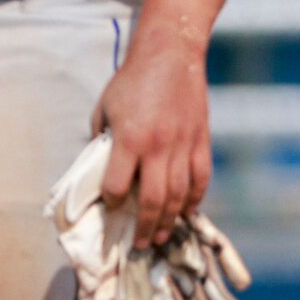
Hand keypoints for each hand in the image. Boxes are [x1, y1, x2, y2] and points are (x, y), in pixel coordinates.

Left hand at [91, 42, 210, 247]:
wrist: (170, 54)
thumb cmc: (131, 80)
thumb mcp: (105, 108)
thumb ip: (102, 140)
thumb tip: (99, 169)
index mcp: (130, 139)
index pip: (119, 185)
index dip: (113, 202)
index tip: (111, 209)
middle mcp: (158, 146)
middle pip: (154, 199)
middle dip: (145, 226)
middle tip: (140, 245)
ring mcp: (183, 144)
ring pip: (180, 194)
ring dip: (170, 220)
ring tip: (161, 236)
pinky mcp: (201, 139)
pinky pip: (200, 176)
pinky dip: (195, 197)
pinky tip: (188, 211)